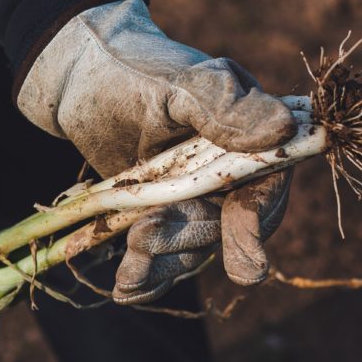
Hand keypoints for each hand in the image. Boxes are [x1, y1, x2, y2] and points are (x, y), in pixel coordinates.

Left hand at [17, 0, 294, 298]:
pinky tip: (127, 290)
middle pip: (229, 226)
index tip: (248, 266)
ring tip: (126, 277)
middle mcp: (233, 170)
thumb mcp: (176, 84)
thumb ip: (224, 106)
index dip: (256, 225)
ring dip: (163, 263)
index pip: (269, 184)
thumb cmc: (131, 70)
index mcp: (252, 131)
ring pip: (195, 246)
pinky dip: (148, 276)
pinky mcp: (164, 215)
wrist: (78, 82)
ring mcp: (198, 196)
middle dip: (190, 240)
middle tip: (144, 239)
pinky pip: (165, 254)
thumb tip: (283, 127)